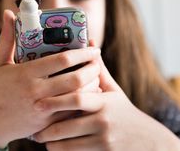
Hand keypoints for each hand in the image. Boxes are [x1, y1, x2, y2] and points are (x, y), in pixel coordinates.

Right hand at [0, 10, 101, 147]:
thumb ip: (7, 38)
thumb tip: (8, 13)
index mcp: (25, 74)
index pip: (61, 60)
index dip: (82, 53)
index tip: (93, 48)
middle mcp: (35, 92)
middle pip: (74, 79)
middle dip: (92, 69)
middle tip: (98, 62)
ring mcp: (42, 109)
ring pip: (76, 97)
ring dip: (91, 86)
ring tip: (97, 77)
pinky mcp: (46, 123)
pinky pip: (71, 113)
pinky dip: (84, 103)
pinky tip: (90, 96)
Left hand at [32, 45, 179, 150]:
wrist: (147, 141)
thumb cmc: (124, 112)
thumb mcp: (114, 91)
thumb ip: (98, 69)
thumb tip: (90, 40)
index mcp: (104, 101)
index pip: (77, 98)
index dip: (55, 100)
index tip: (38, 101)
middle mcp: (103, 120)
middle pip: (67, 124)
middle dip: (46, 127)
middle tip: (32, 126)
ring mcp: (103, 139)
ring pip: (67, 144)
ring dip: (50, 142)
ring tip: (39, 137)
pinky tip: (53, 146)